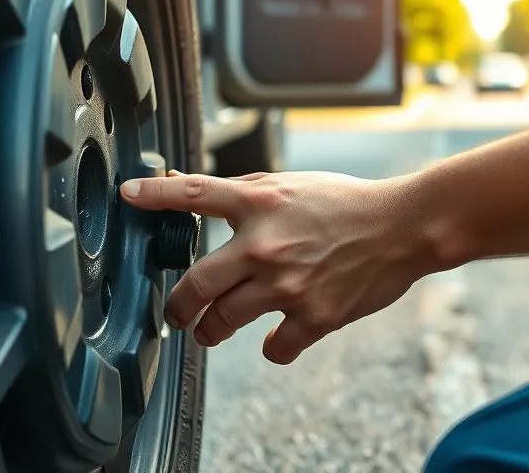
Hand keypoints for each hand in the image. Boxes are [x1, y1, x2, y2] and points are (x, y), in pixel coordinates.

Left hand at [120, 170, 439, 363]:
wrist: (401, 227)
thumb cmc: (344, 202)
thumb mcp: (288, 184)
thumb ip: (238, 188)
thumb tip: (186, 182)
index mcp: (259, 203)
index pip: (195, 194)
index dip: (155, 194)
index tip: (127, 195)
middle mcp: (265, 244)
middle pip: (197, 283)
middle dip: (178, 306)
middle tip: (177, 313)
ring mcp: (288, 283)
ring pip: (225, 320)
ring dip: (211, 330)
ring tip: (211, 330)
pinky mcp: (314, 315)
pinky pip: (276, 347)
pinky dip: (272, 347)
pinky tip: (275, 338)